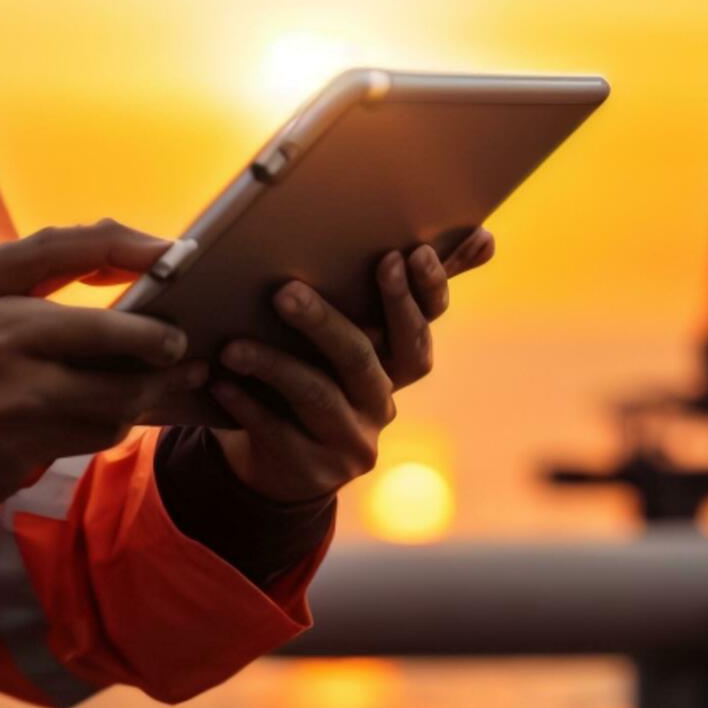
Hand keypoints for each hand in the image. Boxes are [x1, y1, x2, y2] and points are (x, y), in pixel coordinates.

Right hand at [0, 220, 201, 514]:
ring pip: (104, 425)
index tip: (175, 330)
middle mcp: (24, 385)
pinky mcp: (11, 474)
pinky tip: (59, 417)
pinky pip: (63, 453)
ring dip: (124, 406)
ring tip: (125, 388)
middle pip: (123, 387)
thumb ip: (40, 259)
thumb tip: (118, 248)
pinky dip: (72, 434)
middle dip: (160, 374)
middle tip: (177, 362)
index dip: (155, 332)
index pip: (112, 331)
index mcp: (11, 328)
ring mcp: (20, 436)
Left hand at [206, 229, 493, 503]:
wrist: (276, 457)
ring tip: (233, 345)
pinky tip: (221, 381)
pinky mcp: (312, 470)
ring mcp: (350, 440)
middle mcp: (381, 401)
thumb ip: (400, 285)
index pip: (420, 328)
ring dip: (273, 365)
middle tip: (286, 291)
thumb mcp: (352, 327)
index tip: (408, 254)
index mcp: (395, 361)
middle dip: (326, 323)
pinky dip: (247, 404)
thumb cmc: (313, 367)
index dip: (421, 294)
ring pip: (317, 395)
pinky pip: (277, 432)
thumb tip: (486, 237)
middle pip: (364, 359)